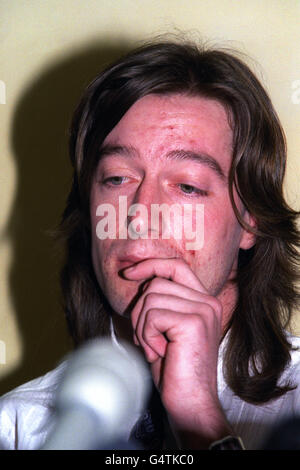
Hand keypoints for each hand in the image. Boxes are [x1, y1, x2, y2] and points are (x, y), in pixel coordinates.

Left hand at [123, 258, 231, 448]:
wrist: (191, 403)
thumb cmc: (175, 369)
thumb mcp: (165, 329)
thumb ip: (160, 302)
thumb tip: (139, 278)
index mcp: (203, 301)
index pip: (175, 266)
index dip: (150, 265)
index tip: (129, 274)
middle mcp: (207, 302)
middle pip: (156, 283)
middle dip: (140, 311)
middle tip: (148, 339)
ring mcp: (203, 311)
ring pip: (151, 298)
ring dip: (143, 326)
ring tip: (156, 348)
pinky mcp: (193, 323)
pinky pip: (152, 316)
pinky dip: (147, 336)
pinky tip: (159, 353)